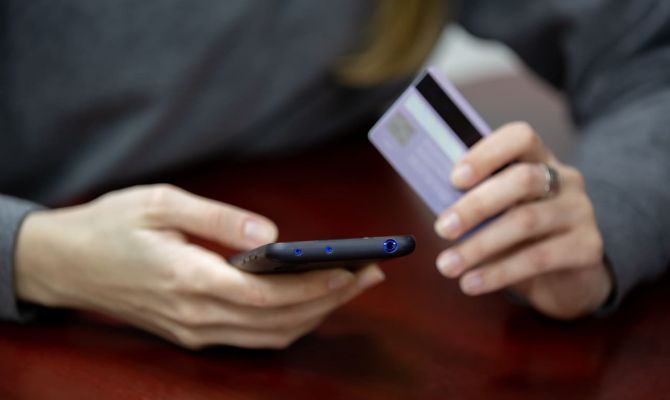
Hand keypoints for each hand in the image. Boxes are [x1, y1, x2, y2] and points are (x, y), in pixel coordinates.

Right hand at [15, 184, 384, 348]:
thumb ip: (217, 217)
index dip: (312, 286)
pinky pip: (253, 339)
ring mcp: (193, 331)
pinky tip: (311, 302)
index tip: (350, 271)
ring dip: (315, 315)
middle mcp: (194, 315)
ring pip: (270, 336)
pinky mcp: (192, 334)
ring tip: (351, 286)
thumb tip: (269, 233)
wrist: (65, 262)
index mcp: (187, 279)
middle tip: (368, 275)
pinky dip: (289, 324)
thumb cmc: (110, 225)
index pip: (265, 294)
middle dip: (329, 300)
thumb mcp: (159, 201)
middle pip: (277, 320)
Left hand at [434, 122, 611, 319]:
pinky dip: (498, 272)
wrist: (571, 280)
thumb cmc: (522, 240)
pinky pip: (538, 258)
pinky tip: (472, 283)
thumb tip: (438, 209)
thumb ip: (476, 204)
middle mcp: (565, 180)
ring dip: (479, 245)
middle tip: (442, 228)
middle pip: (522, 180)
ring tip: (448, 265)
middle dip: (476, 205)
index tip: (454, 178)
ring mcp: (580, 212)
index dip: (486, 154)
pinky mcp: (588, 247)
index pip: (520, 138)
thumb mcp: (499, 216)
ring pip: (525, 222)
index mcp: (539, 160)